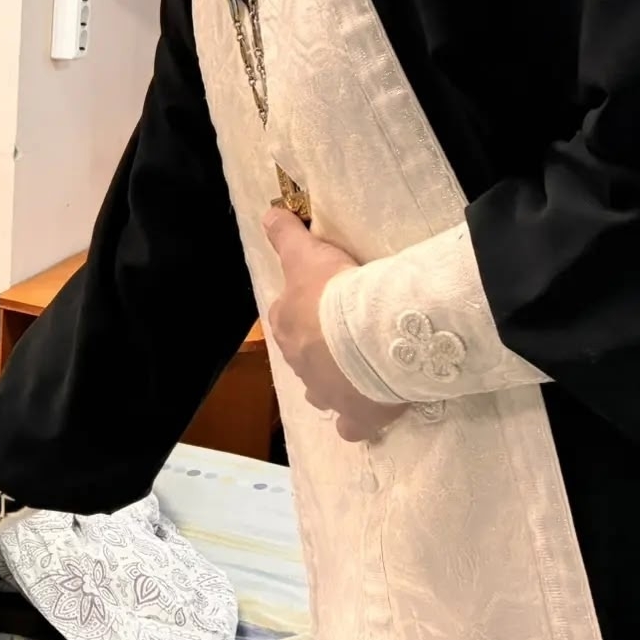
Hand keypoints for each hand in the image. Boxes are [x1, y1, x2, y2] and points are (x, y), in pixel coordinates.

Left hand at [262, 208, 408, 442]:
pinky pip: (351, 426)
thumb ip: (286, 234)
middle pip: (305, 355)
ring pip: (321, 391)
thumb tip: (268, 213)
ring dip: (333, 383)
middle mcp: (299, 362)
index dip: (305, 309)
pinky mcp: (355, 416)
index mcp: (287, 324)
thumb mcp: (305, 254)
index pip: (287, 316)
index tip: (327, 302)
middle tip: (349, 336)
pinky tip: (369, 414)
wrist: (370, 335)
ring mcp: (325, 393)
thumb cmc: (334, 292)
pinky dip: (356, 422)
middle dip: (320, 349)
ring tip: (357, 373)